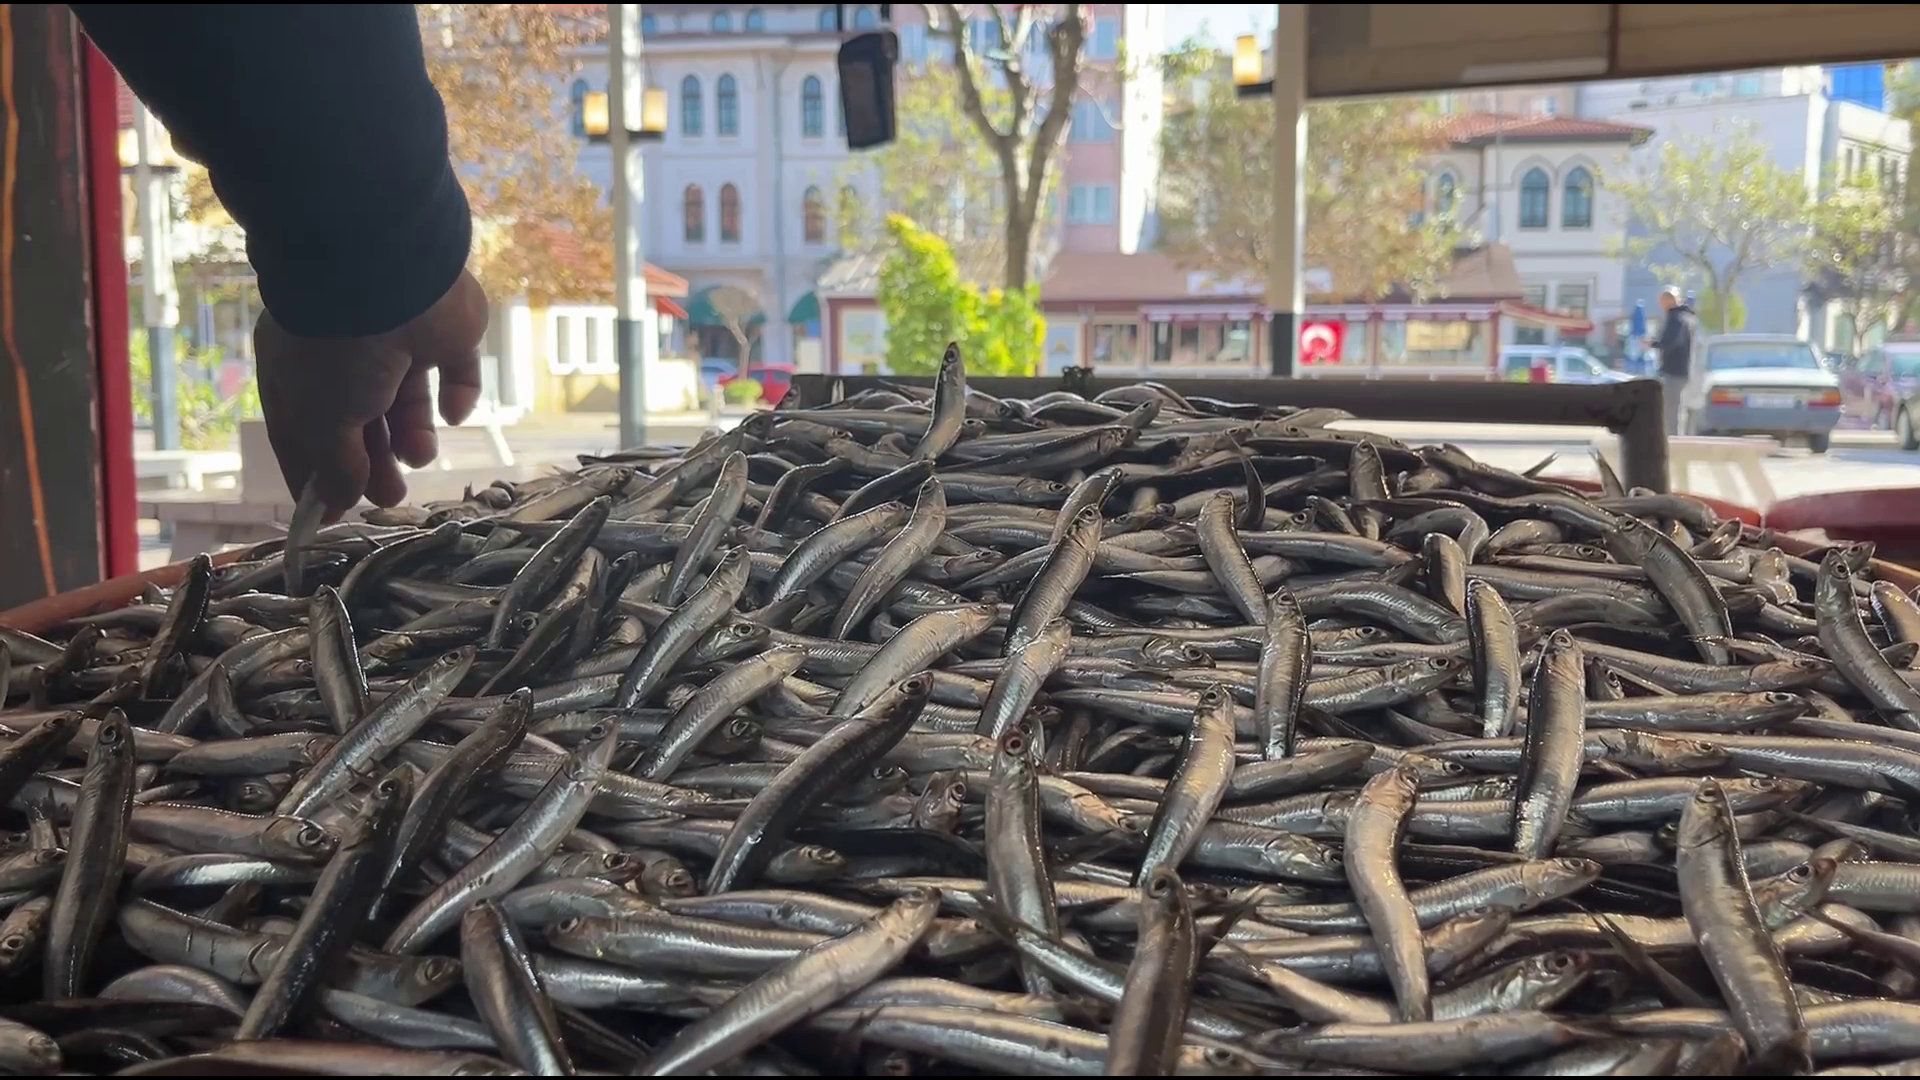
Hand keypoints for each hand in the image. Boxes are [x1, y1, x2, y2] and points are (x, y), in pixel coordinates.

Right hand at [255, 271, 488, 520]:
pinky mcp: (446, 331)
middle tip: (391, 497)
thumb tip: (335, 503)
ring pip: (407, 400)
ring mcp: (397, 338)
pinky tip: (454, 411)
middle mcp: (344, 353)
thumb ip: (334, 465)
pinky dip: (458, 393)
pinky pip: (456, 369)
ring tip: (420, 457)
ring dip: (414, 435)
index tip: (330, 513)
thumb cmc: (337, 349)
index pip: (300, 430)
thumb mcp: (322, 419)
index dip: (315, 473)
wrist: (390, 275)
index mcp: (296, 367)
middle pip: (360, 420)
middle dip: (374, 462)